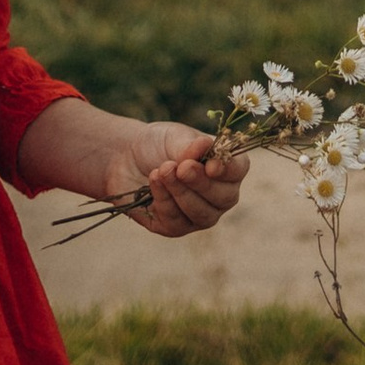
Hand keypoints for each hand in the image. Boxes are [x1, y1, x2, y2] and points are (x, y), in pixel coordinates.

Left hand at [108, 120, 248, 239]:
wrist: (125, 158)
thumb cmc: (157, 144)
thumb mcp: (173, 137)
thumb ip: (190, 145)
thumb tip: (206, 145)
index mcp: (225, 166)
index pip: (238, 170)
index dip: (228, 170)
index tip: (210, 166)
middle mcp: (219, 194)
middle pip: (224, 198)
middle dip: (200, 183)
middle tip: (180, 167)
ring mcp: (200, 214)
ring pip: (202, 214)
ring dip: (180, 192)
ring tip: (162, 170)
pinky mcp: (177, 228)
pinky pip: (176, 222)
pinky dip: (163, 200)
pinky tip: (153, 182)